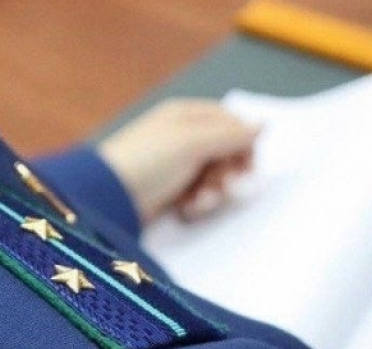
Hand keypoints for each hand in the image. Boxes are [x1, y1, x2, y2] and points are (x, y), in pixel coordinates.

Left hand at [97, 99, 258, 224]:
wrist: (107, 195)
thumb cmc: (148, 160)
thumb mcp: (193, 141)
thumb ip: (231, 134)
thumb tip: (264, 124)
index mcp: (186, 115)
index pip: (229, 122)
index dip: (243, 143)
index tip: (249, 165)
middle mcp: (181, 137)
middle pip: (224, 152)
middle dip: (228, 171)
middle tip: (225, 187)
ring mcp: (174, 165)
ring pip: (212, 176)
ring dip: (213, 191)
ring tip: (200, 202)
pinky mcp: (167, 191)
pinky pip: (195, 194)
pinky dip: (196, 202)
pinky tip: (188, 209)